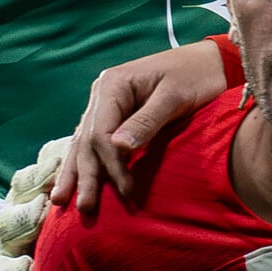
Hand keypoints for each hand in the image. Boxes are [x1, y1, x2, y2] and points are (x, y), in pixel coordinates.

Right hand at [63, 39, 232, 208]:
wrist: (211, 62)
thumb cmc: (196, 77)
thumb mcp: (174, 98)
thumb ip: (146, 122)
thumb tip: (117, 148)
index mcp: (112, 85)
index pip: (100, 132)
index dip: (111, 164)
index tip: (126, 190)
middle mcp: (102, 94)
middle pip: (86, 140)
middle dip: (84, 175)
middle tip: (83, 208)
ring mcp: (106, 103)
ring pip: (84, 142)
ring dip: (75, 172)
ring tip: (59, 200)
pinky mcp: (116, 113)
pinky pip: (94, 140)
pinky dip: (86, 160)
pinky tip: (76, 178)